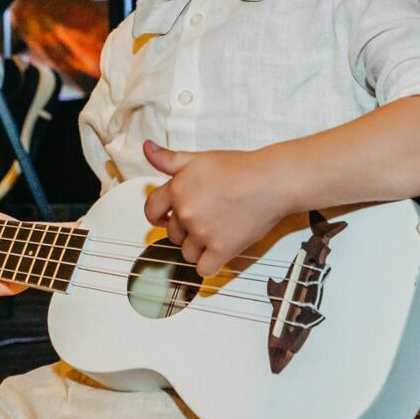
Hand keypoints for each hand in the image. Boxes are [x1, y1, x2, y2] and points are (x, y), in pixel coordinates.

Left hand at [142, 140, 293, 278]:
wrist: (271, 182)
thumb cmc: (241, 168)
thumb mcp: (199, 158)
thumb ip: (169, 159)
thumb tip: (148, 148)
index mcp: (177, 189)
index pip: (151, 210)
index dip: (158, 215)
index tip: (166, 218)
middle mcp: (186, 212)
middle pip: (172, 234)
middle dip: (185, 229)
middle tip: (207, 217)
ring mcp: (202, 233)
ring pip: (187, 252)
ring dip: (198, 247)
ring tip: (217, 230)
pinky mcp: (221, 249)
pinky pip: (204, 269)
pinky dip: (210, 264)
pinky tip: (218, 252)